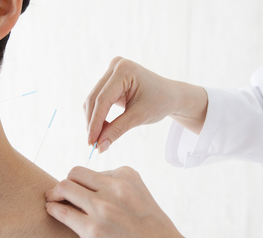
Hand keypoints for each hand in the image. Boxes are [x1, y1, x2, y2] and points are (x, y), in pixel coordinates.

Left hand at [44, 166, 225, 237]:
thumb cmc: (151, 226)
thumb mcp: (138, 193)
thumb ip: (113, 185)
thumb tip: (83, 186)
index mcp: (126, 175)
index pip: (89, 171)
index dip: (80, 182)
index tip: (77, 191)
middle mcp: (114, 187)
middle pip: (73, 174)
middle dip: (64, 184)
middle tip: (59, 193)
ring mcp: (103, 208)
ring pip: (64, 188)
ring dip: (54, 194)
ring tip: (52, 200)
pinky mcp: (94, 230)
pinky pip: (62, 212)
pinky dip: (53, 209)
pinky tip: (53, 211)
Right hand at [84, 57, 207, 152]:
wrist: (170, 95)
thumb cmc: (160, 102)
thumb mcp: (139, 117)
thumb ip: (117, 130)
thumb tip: (100, 146)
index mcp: (124, 70)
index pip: (102, 100)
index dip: (95, 122)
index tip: (92, 142)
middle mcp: (115, 66)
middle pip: (94, 99)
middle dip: (93, 123)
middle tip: (93, 144)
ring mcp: (111, 72)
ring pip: (93, 100)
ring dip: (93, 120)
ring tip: (98, 139)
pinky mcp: (109, 80)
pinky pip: (97, 100)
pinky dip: (98, 116)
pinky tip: (102, 129)